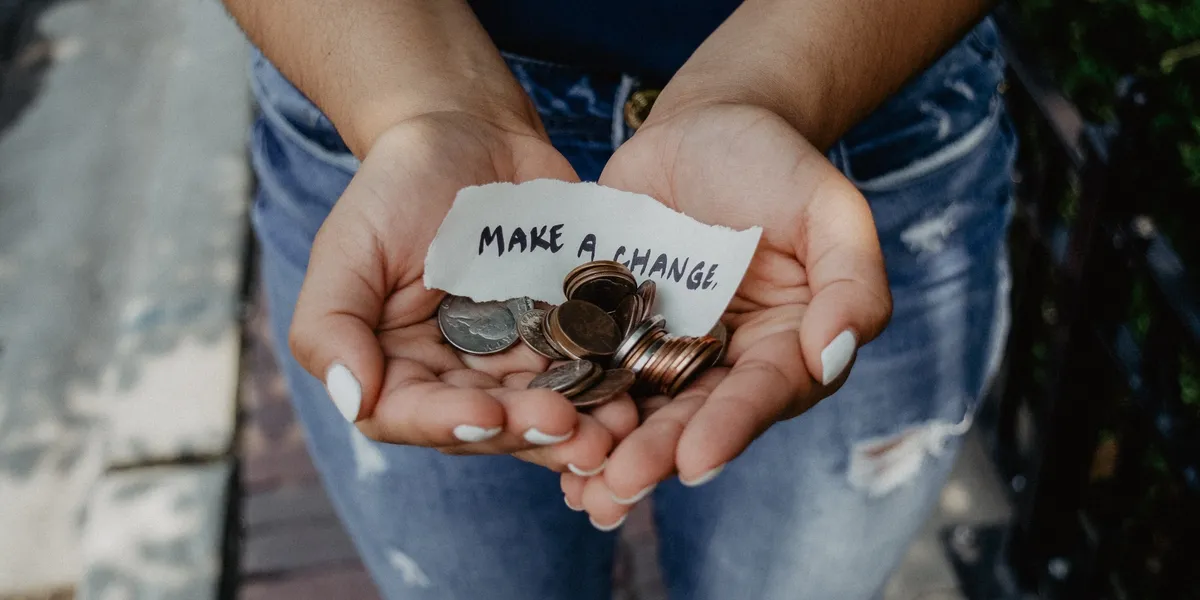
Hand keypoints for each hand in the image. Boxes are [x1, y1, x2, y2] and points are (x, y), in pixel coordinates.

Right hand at [288, 112, 637, 472]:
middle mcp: (456, 376)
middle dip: (528, 432)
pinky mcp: (565, 336)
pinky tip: (636, 392)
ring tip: (615, 429)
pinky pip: (589, 371)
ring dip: (581, 427)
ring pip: (545, 411)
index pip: (412, 415)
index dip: (449, 423)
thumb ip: (330, 325)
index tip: (488, 413)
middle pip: (489, 425)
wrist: (469, 134)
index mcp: (396, 367)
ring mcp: (515, 360)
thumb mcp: (348, 247)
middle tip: (570, 428)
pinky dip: (611, 387)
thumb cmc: (396, 187)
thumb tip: (353, 399)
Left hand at [561, 104, 892, 526]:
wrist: (703, 126)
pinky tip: (540, 437)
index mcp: (785, 347)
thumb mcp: (829, 209)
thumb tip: (833, 356)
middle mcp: (724, 363)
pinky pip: (590, 371)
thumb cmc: (776, 163)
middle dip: (657, 454)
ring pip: (638, 410)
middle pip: (693, 417)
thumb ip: (851, 281)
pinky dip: (569, 404)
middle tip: (619, 485)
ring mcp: (663, 349)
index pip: (761, 394)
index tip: (696, 461)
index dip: (730, 428)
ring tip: (579, 488)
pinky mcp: (612, 330)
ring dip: (609, 451)